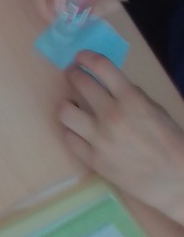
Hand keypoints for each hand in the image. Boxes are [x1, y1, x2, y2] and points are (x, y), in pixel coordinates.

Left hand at [60, 52, 183, 222]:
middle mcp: (112, 116)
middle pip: (79, 83)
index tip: (80, 57)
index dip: (86, 57)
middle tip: (74, 74)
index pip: (101, 66)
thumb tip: (105, 82)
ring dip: (67, 104)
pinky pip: (69, 138)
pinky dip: (71, 131)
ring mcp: (100, 139)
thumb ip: (129, 93)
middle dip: (74, 74)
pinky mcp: (94, 160)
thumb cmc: (168, 140)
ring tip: (72, 106)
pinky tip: (77, 129)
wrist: (176, 180)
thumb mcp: (154, 108)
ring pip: (65, 111)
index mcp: (131, 99)